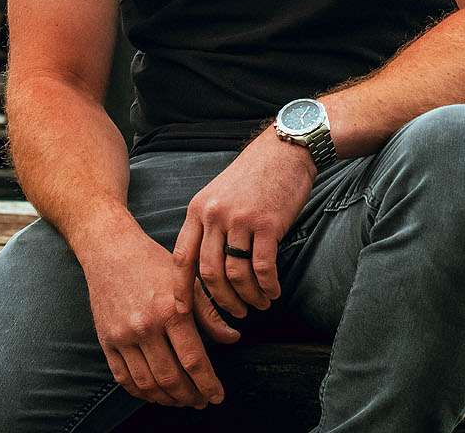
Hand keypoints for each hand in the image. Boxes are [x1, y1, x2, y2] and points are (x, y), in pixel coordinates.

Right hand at [80, 228, 240, 407]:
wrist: (111, 252)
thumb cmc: (154, 264)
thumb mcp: (189, 281)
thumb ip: (210, 314)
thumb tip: (232, 338)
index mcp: (170, 311)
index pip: (193, 360)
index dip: (208, 384)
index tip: (217, 396)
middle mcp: (145, 326)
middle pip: (170, 377)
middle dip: (190, 396)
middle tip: (202, 401)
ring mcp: (122, 336)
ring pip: (147, 383)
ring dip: (167, 399)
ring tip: (182, 400)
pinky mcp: (106, 341)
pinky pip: (123, 378)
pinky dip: (141, 392)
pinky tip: (156, 393)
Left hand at [174, 133, 316, 321]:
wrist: (285, 150)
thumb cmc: (253, 175)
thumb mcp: (218, 194)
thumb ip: (208, 224)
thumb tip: (203, 266)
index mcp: (198, 210)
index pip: (181, 257)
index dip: (180, 288)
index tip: (182, 311)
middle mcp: (215, 215)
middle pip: (209, 272)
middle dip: (221, 300)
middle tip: (235, 313)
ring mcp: (241, 220)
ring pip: (236, 273)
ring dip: (248, 296)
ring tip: (259, 304)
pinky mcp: (268, 224)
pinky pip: (262, 267)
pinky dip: (267, 286)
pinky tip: (273, 292)